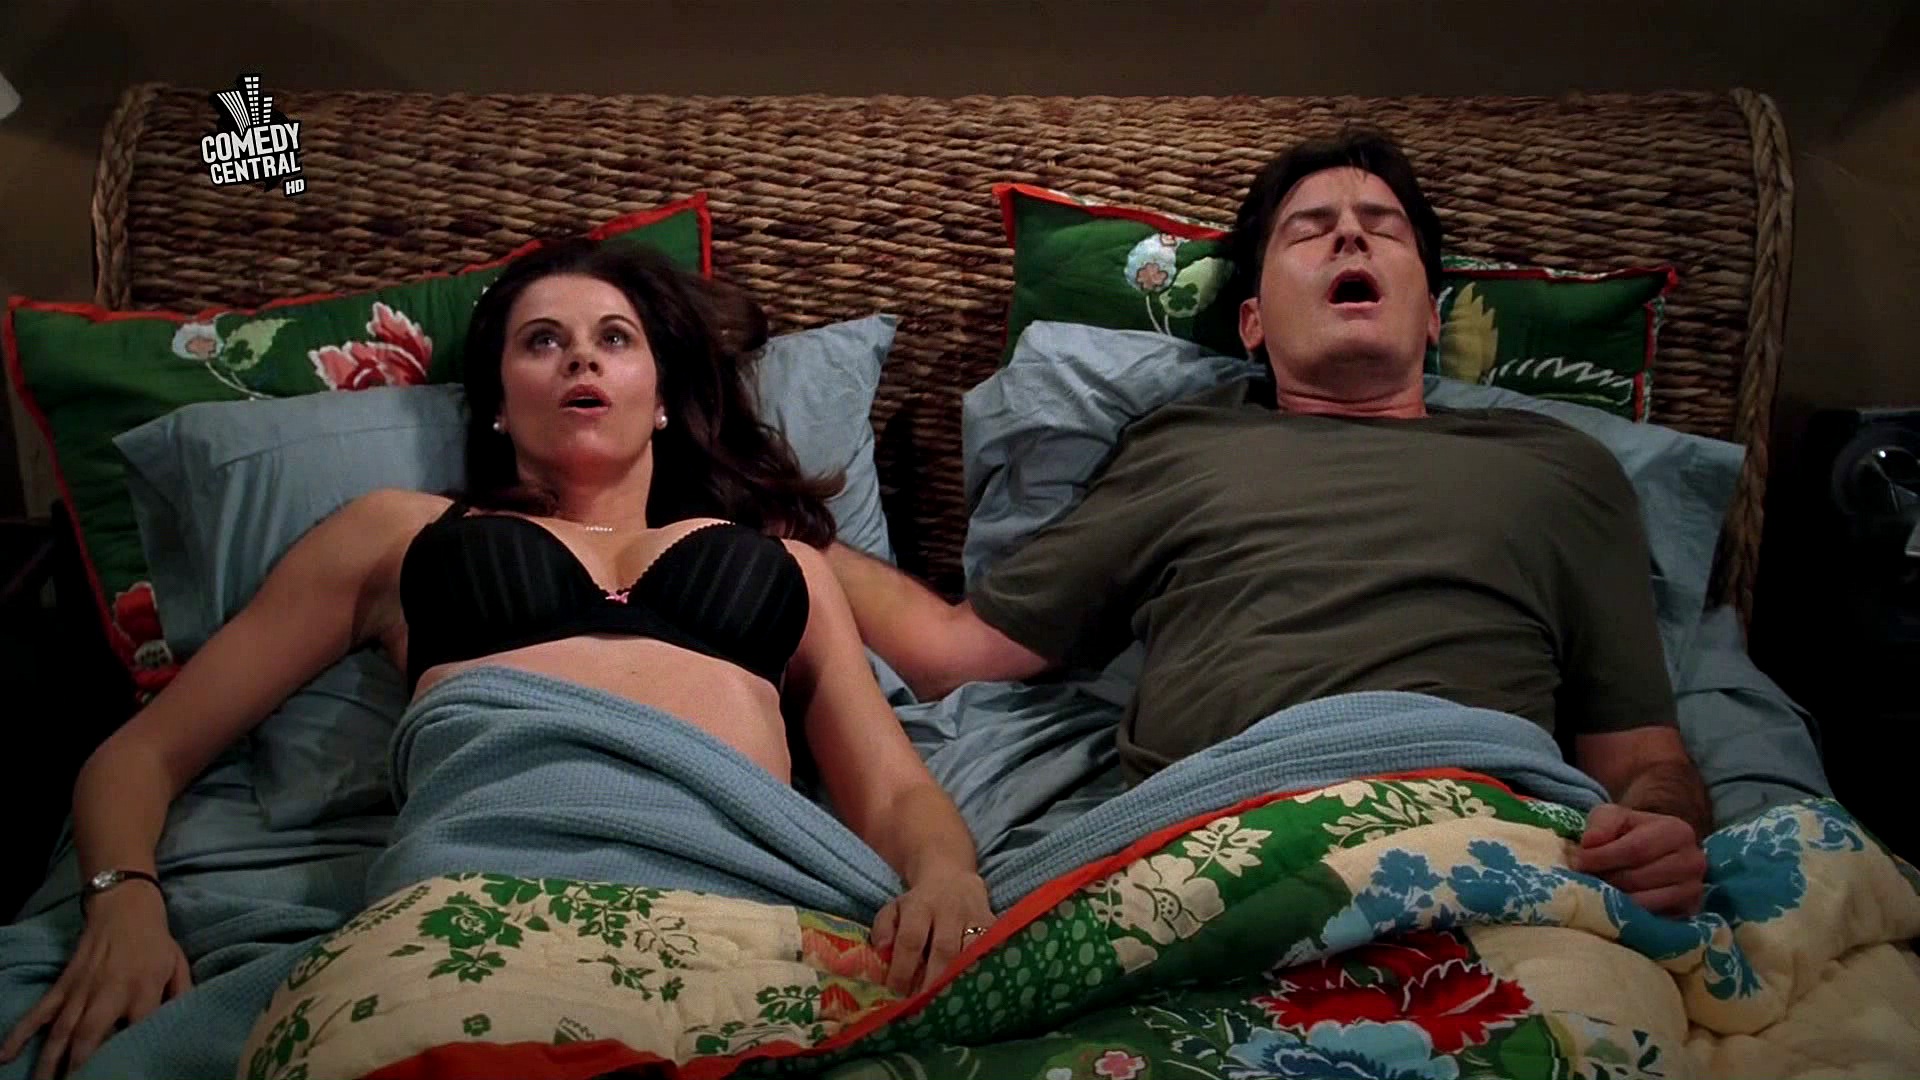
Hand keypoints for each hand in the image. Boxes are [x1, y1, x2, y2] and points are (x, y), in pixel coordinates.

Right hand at [1, 885, 190, 1078]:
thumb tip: (187, 1023)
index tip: (128, 1072)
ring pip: (61, 1031)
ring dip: (49, 1062)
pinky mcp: (63, 985)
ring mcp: (81, 990)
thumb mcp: (178, 966)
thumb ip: (182, 997)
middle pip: (91, 1035)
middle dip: (80, 1065)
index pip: (138, 1027)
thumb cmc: (155, 942)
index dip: (131, 1052)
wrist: (125, 907)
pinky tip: (4, 1055)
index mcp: (143, 989)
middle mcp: (109, 992)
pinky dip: (19, 1033)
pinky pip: (38, 1012)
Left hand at [870, 869, 993, 995]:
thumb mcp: (893, 908)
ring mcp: (975, 917)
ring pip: (972, 952)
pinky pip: (992, 951)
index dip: (903, 969)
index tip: (896, 995)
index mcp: (920, 906)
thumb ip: (883, 929)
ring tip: (950, 1005)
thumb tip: (883, 951)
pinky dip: (984, 973)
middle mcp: (949, 911)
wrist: (952, 877)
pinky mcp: (994, 925)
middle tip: (924, 1007)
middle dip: (933, 982)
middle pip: (944, 950)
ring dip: (961, 980)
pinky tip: (975, 993)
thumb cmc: (918, 904)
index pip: (911, 939)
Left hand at [1570, 802, 1707, 917]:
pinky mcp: (1689, 914)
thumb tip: (1589, 843)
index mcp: (1677, 831)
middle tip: (1587, 879)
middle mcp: (1693, 861)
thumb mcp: (1612, 817)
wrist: (1652, 853)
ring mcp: (1694, 890)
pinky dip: (1630, 916)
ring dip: (1615, 899)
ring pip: (1644, 902)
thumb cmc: (1628, 832)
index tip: (1580, 861)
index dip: (1603, 857)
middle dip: (1606, 880)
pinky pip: (1654, 921)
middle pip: (1638, 878)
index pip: (1635, 849)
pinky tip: (1617, 907)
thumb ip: (1601, 823)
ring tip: (1600, 891)